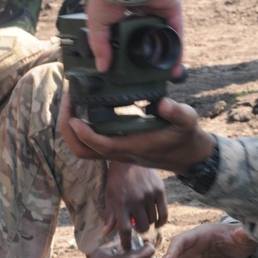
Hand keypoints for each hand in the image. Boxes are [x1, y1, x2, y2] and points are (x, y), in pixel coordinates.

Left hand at [59, 94, 215, 174]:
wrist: (189, 155)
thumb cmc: (186, 136)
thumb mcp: (188, 120)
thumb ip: (177, 112)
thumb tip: (163, 103)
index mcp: (135, 147)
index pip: (102, 145)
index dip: (84, 133)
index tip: (75, 115)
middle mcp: (122, 153)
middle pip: (83, 151)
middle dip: (68, 130)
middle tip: (68, 102)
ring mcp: (118, 152)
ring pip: (83, 150)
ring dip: (71, 131)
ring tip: (71, 104)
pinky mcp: (117, 149)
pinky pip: (90, 145)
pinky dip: (80, 130)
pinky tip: (83, 109)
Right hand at [84, 0, 185, 78]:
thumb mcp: (97, 23)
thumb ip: (100, 45)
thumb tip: (101, 67)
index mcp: (124, 8)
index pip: (131, 31)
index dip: (131, 48)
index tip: (131, 65)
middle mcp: (144, 8)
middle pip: (151, 34)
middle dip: (152, 52)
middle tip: (151, 72)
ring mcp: (160, 9)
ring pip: (166, 35)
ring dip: (168, 54)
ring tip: (165, 74)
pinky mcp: (173, 9)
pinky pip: (178, 33)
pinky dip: (178, 50)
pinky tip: (175, 67)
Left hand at [104, 161, 168, 249]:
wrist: (130, 160)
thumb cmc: (117, 179)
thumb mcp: (110, 195)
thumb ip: (110, 215)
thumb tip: (106, 233)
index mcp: (120, 202)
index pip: (124, 229)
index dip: (126, 242)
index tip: (128, 249)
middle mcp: (135, 200)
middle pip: (141, 227)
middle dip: (139, 230)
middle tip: (137, 226)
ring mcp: (148, 195)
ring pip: (152, 221)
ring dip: (148, 223)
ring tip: (144, 219)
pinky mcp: (159, 191)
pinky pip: (163, 214)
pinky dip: (160, 221)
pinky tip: (157, 222)